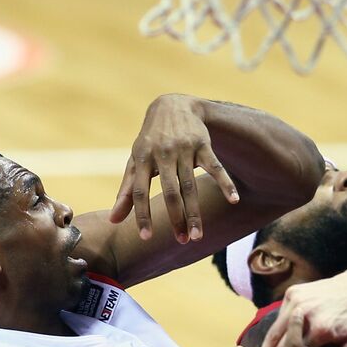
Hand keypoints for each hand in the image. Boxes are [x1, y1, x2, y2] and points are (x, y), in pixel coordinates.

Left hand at [109, 94, 240, 242]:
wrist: (172, 105)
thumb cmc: (151, 141)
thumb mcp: (136, 162)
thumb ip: (127, 192)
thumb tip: (113, 221)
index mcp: (142, 159)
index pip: (140, 191)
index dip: (142, 214)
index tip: (146, 237)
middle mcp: (163, 154)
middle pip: (170, 192)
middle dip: (176, 217)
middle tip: (182, 241)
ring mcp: (184, 149)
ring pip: (191, 185)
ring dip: (195, 212)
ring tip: (197, 236)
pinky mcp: (203, 145)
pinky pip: (215, 167)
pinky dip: (225, 183)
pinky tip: (234, 200)